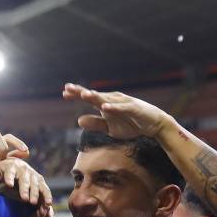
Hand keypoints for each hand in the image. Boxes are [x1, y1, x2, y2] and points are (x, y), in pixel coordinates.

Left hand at [0, 158, 52, 208]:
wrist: (15, 166)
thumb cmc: (3, 170)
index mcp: (12, 165)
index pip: (10, 172)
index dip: (9, 178)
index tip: (8, 185)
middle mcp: (25, 170)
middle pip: (25, 180)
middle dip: (25, 189)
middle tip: (24, 199)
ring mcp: (34, 175)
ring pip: (36, 185)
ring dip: (36, 194)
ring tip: (34, 203)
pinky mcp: (41, 182)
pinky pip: (45, 190)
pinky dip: (48, 197)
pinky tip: (48, 205)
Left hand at [62, 83, 176, 139]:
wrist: (153, 125)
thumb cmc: (130, 124)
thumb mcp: (110, 128)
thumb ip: (95, 124)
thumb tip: (78, 120)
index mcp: (105, 104)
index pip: (88, 98)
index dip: (76, 95)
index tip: (64, 93)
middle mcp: (113, 100)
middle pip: (94, 95)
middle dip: (81, 91)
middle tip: (68, 88)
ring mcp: (123, 103)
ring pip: (106, 99)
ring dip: (95, 97)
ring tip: (83, 95)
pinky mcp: (133, 108)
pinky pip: (121, 108)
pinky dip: (113, 107)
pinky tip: (104, 107)